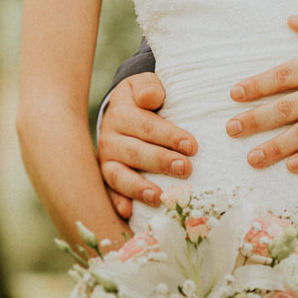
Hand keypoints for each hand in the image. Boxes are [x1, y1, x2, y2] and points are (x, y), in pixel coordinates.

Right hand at [96, 72, 194, 219]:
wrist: (119, 111)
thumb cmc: (140, 100)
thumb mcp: (143, 85)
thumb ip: (148, 87)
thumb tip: (150, 98)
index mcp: (121, 113)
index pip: (146, 125)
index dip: (168, 136)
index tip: (192, 146)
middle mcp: (110, 138)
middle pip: (135, 152)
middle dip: (161, 162)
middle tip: (185, 169)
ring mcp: (107, 160)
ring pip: (119, 175)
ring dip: (138, 187)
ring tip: (159, 196)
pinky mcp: (105, 177)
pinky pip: (109, 192)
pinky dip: (117, 202)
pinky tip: (128, 212)